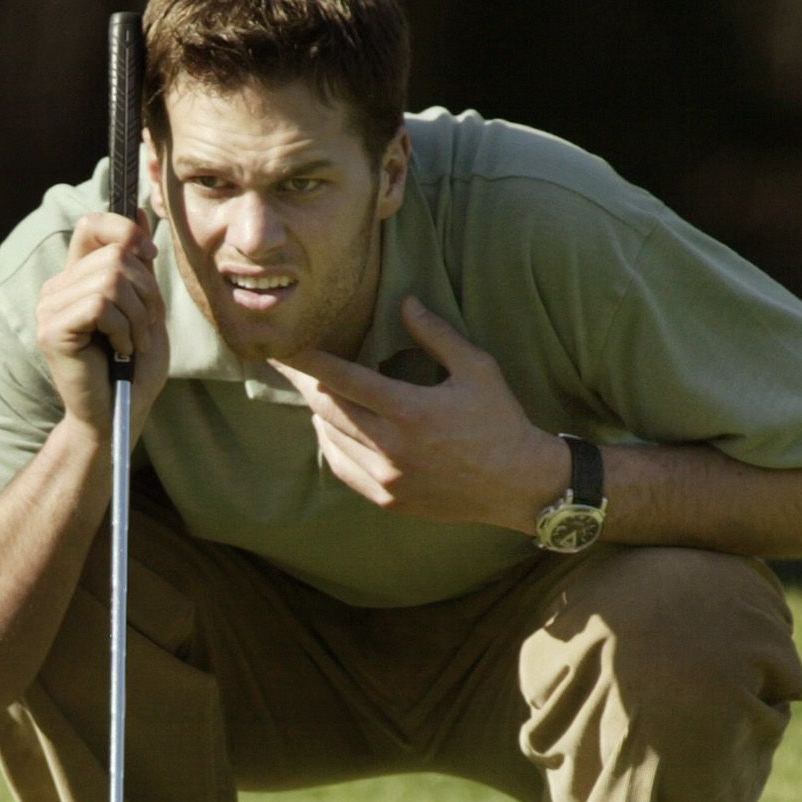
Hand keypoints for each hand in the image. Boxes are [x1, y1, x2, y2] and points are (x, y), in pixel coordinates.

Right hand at [34, 211, 169, 440]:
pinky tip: (120, 351)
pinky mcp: (52, 331)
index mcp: (75, 279)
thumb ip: (139, 265)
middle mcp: (56, 289)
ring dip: (137, 316)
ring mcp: (49, 309)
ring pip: (111, 279)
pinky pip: (101, 305)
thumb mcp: (146, 307)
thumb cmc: (133, 369)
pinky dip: (124, 329)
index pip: (91, 224)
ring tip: (133, 344)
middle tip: (145, 328)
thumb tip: (140, 212)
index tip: (148, 257)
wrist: (119, 416)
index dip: (123, 230)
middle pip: (115, 255)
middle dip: (147, 292)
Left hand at [270, 298, 566, 530]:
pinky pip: (343, 468)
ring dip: (318, 413)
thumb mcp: (477, 368)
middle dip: (303, 384)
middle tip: (285, 365)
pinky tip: (332, 428)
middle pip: (327, 409)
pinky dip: (331, 445)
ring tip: (312, 392)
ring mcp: (387, 478)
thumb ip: (437, 335)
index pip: (343, 379)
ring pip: (330, 440)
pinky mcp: (388, 499)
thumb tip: (405, 302)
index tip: (285, 347)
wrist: (517, 484)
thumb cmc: (500, 421)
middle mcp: (391, 447)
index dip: (309, 361)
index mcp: (410, 410)